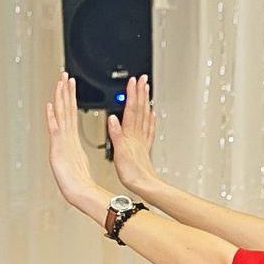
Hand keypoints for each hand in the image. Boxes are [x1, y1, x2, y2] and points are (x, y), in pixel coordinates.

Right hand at [44, 75, 106, 222]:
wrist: (78, 193)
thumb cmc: (79, 182)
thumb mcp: (79, 161)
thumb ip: (75, 149)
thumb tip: (73, 141)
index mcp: (71, 139)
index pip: (70, 113)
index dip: (69, 97)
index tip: (68, 83)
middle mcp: (65, 138)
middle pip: (64, 110)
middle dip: (64, 92)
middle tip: (64, 75)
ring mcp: (61, 142)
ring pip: (61, 116)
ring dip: (60, 99)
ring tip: (59, 83)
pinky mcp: (58, 149)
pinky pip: (56, 130)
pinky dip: (53, 118)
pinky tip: (51, 107)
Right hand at [105, 75, 160, 196]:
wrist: (144, 184)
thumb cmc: (132, 173)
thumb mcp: (119, 153)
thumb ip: (116, 134)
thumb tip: (112, 118)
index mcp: (130, 134)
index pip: (131, 109)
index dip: (131, 94)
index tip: (132, 81)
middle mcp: (138, 134)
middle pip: (140, 109)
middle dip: (140, 92)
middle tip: (142, 79)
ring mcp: (142, 140)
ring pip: (145, 116)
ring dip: (145, 101)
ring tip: (146, 90)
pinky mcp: (145, 147)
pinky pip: (148, 129)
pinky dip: (150, 119)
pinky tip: (151, 114)